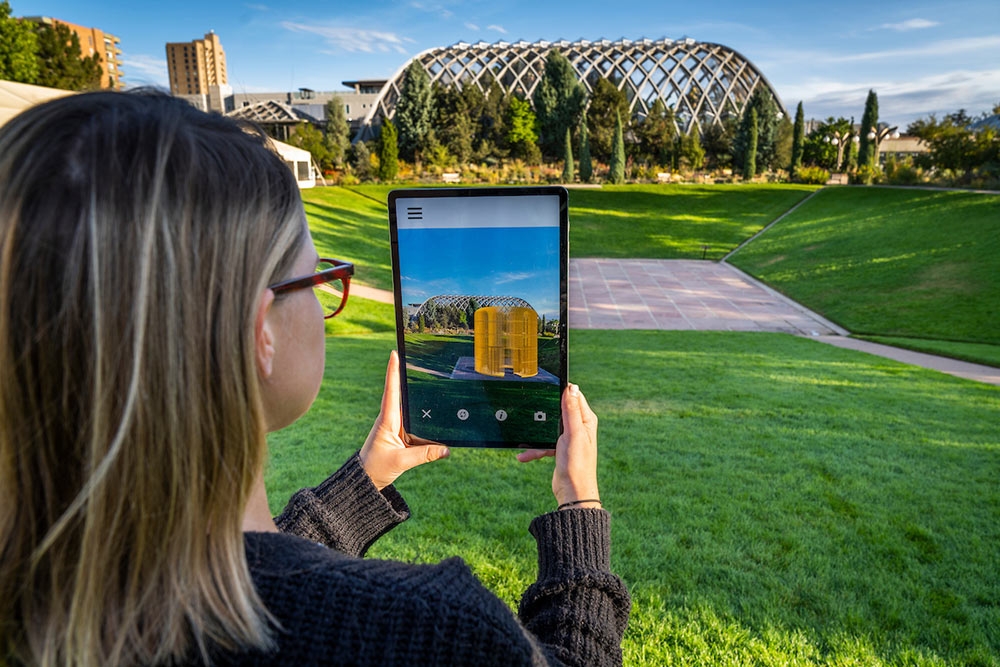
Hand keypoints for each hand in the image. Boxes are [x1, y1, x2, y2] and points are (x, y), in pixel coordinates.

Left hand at [359, 350, 449, 489]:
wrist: (366, 480)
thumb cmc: (377, 467)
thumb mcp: (402, 461)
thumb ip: (424, 455)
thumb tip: (446, 450)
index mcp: (387, 420)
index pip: (391, 391)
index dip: (393, 372)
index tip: (394, 353)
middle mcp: (391, 418)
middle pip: (401, 392)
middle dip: (408, 374)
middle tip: (415, 354)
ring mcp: (396, 425)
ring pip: (411, 407)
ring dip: (418, 395)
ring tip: (431, 377)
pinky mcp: (401, 433)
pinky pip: (415, 421)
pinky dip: (425, 417)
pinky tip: (436, 413)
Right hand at [517, 384, 600, 508]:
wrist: (572, 493)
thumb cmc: (577, 465)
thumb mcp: (573, 434)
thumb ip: (571, 411)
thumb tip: (572, 388)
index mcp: (585, 420)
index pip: (573, 396)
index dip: (560, 391)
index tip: (544, 387)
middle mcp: (579, 427)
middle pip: (558, 411)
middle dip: (543, 414)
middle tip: (530, 412)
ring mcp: (569, 438)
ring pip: (548, 428)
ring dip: (537, 436)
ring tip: (525, 442)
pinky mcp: (560, 449)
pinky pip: (544, 443)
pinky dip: (535, 449)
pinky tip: (523, 456)